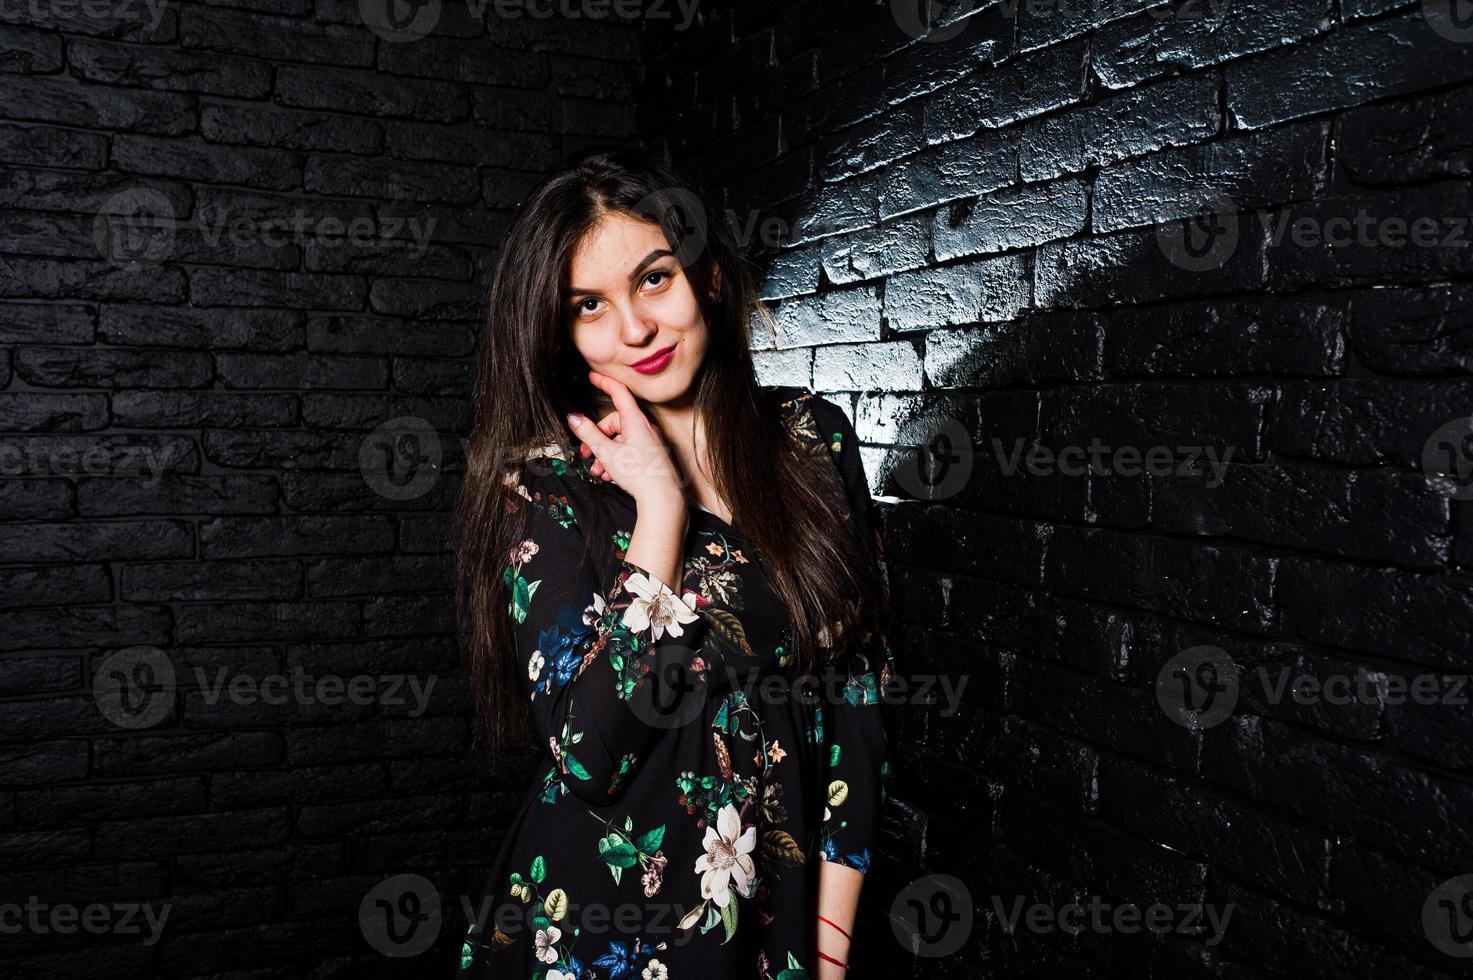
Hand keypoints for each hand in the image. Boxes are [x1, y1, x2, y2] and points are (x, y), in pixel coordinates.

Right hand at [568, 371, 684, 506]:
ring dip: (604, 454)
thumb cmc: (639, 474)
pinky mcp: (652, 455)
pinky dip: (616, 460)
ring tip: (597, 471)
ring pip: (620, 440)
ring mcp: (650, 442)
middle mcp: (645, 427)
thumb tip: (573, 418)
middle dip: (596, 437)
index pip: (618, 392)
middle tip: (584, 453)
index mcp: (636, 421)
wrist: (663, 498)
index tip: (592, 376)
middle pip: (614, 422)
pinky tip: (609, 476)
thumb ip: (588, 434)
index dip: (604, 382)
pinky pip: (630, 451)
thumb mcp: (606, 453)